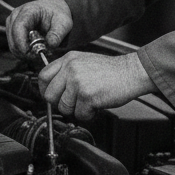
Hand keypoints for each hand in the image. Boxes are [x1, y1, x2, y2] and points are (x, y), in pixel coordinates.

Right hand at [6, 0, 72, 57]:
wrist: (52, 9)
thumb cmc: (57, 14)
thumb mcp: (63, 22)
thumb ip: (58, 34)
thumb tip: (50, 45)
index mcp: (27, 11)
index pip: (19, 27)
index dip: (22, 43)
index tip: (33, 54)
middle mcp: (15, 16)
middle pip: (13, 40)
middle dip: (26, 52)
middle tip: (41, 57)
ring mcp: (11, 24)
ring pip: (12, 46)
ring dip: (25, 54)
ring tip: (40, 53)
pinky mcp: (11, 32)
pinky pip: (14, 47)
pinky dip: (24, 53)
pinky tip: (34, 51)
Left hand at [39, 51, 153, 121]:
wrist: (131, 72)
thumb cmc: (111, 71)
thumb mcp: (84, 62)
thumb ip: (67, 72)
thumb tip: (53, 90)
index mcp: (68, 59)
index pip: (43, 76)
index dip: (45, 90)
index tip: (53, 96)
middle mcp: (70, 69)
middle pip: (49, 95)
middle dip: (60, 104)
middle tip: (74, 103)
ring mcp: (78, 82)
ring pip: (64, 108)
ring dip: (77, 110)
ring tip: (89, 102)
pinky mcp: (87, 96)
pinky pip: (80, 114)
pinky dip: (89, 115)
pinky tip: (97, 105)